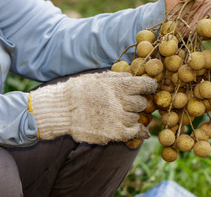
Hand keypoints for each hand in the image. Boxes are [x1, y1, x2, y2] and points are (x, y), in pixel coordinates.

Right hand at [30, 71, 156, 144]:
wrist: (61, 110)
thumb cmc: (79, 90)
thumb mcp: (100, 77)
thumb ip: (119, 77)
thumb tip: (135, 76)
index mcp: (119, 86)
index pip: (146, 85)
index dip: (149, 86)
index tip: (148, 88)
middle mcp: (122, 101)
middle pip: (142, 103)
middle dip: (137, 103)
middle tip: (128, 103)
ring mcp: (119, 119)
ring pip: (137, 117)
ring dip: (131, 116)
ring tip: (118, 114)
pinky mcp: (115, 133)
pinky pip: (134, 132)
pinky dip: (134, 130)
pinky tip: (128, 127)